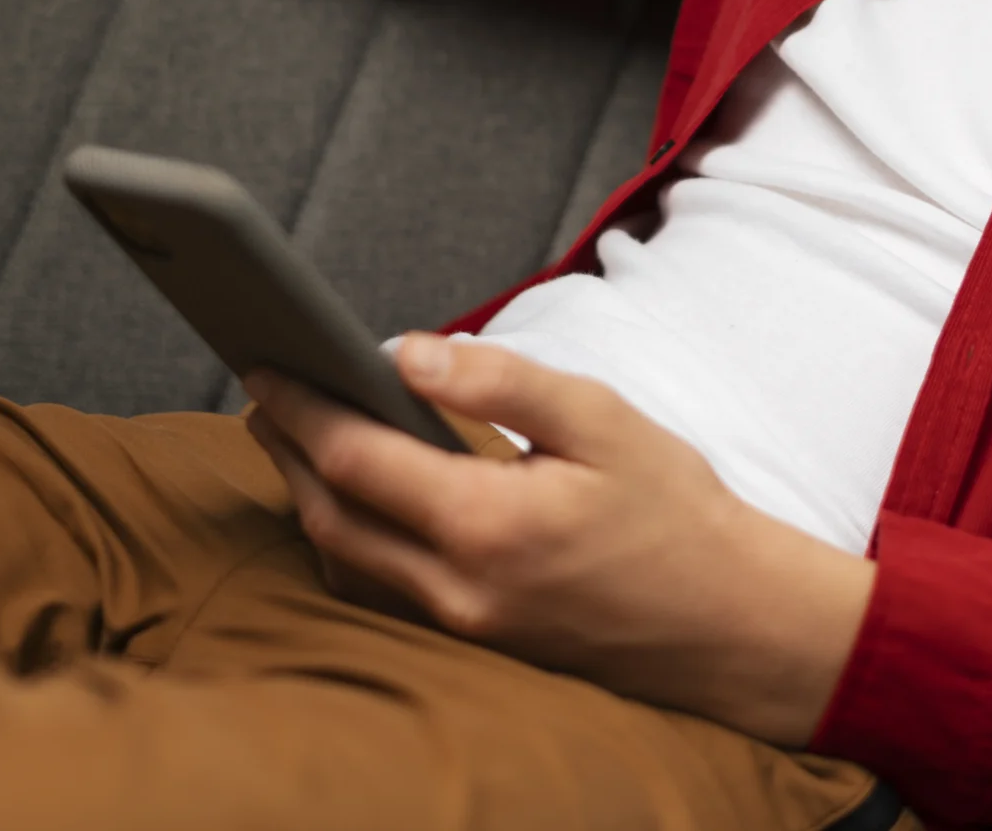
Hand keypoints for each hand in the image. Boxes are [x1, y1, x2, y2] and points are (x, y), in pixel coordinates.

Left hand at [241, 335, 876, 746]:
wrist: (732, 623)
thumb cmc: (674, 512)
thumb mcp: (601, 419)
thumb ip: (500, 381)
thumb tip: (406, 352)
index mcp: (488, 524)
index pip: (355, 458)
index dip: (300, 406)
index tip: (266, 362)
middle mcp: (459, 588)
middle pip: (331, 513)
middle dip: (284, 448)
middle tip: (260, 389)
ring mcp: (463, 625)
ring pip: (348, 559)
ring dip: (308, 495)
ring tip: (290, 433)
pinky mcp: (475, 641)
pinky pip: (382, 590)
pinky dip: (348, 538)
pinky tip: (349, 497)